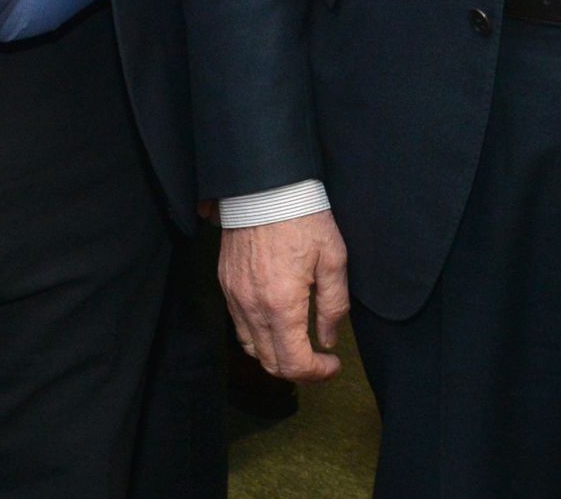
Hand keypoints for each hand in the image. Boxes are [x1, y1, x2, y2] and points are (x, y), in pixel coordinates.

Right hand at [218, 210, 349, 381]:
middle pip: (270, 363)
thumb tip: (328, 340)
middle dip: (298, 370)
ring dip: (276, 355)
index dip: (317, 374)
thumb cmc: (303, 217)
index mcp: (281, 304)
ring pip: (251, 349)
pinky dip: (258, 336)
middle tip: (319, 359)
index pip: (294, 363)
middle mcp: (252, 307)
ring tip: (298, 343)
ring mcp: (235, 297)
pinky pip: (239, 325)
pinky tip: (276, 322)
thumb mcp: (333, 258)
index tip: (333, 364)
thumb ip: (333, 306)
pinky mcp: (226, 284)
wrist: (265, 186)